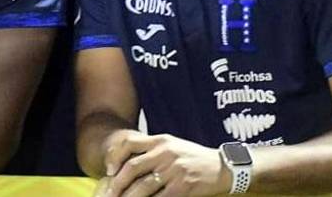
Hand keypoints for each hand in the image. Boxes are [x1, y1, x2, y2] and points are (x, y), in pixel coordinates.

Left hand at [102, 131, 230, 196]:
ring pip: (143, 186)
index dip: (114, 157)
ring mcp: (174, 170)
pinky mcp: (182, 186)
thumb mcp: (173, 146)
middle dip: (117, 183)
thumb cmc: (194, 158)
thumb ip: (152, 150)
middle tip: (109, 194)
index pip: (128, 143)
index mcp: (160, 141)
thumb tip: (126, 164)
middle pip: (132, 167)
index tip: (108, 171)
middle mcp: (165, 153)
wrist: (223, 168)